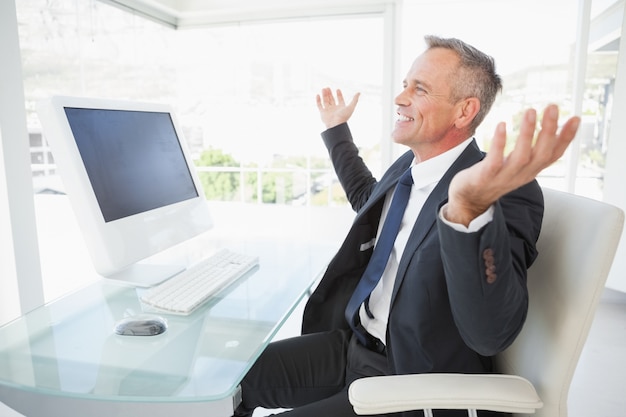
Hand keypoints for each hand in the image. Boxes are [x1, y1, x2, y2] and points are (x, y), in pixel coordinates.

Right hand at [316, 88, 359, 128]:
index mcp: (341, 108)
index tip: (338, 89)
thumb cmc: (344, 117)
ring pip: (325, 101)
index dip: (339, 95)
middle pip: (332, 99)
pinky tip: (318, 95)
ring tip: (324, 89)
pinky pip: (319, 105)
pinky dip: (318, 100)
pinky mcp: (322, 113)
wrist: (335, 124)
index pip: (340, 100)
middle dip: (330, 93)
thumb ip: (355, 100)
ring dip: (324, 95)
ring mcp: (328, 111)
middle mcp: (334, 109)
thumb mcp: (351, 107)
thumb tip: (359, 93)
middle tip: (328, 87)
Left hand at [445, 105, 580, 225]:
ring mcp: (504, 176)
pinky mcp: (486, 176)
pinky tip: (502, 125)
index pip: (554, 155)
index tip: (576, 118)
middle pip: (541, 153)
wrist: (469, 200)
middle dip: (549, 130)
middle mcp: (522, 174)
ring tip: (531, 111)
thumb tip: (552, 129)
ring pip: (522, 156)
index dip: (566, 138)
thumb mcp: (519, 165)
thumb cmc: (494, 176)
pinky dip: (499, 143)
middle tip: (553, 107)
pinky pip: (495, 160)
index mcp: (531, 170)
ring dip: (528, 134)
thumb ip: (534, 151)